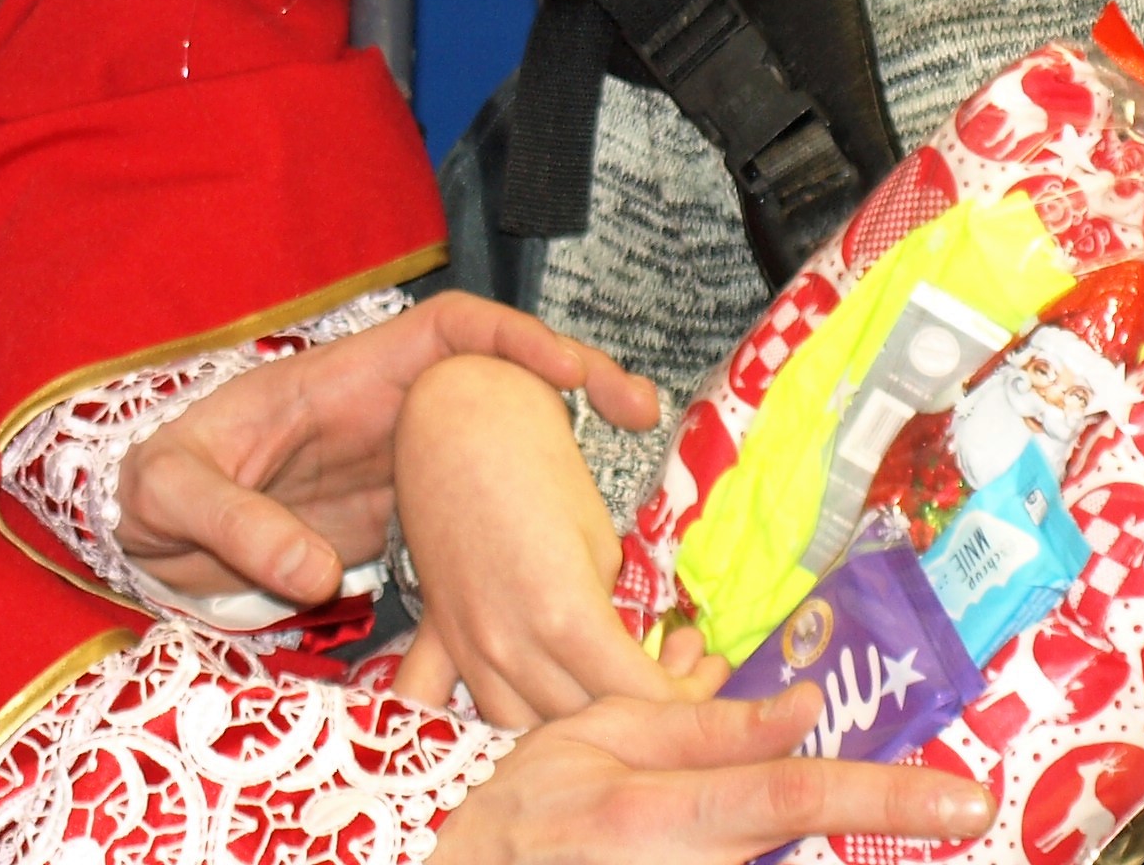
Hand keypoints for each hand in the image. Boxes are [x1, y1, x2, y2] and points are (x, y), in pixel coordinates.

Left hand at [116, 294, 662, 613]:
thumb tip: (319, 571)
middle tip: (642, 416)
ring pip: (496, 450)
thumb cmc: (150, 485)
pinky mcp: (395, 528)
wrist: (139, 531)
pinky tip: (550, 570)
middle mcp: (387, 417)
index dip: (518, 340)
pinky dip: (514, 535)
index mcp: (346, 380)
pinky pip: (470, 520)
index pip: (451, 330)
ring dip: (556, 463)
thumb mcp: (172, 493)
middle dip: (574, 383)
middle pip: (498, 381)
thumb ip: (235, 523)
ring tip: (620, 497)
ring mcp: (398, 472)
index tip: (575, 376)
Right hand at [389, 354, 701, 724]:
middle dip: (641, 712)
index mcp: (565, 615)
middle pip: (587, 724)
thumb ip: (616, 604)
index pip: (641, 697)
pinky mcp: (439, 634)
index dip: (685, 698)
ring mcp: (467, 646)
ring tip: (610, 687)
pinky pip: (455, 708)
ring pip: (525, 732)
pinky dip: (496, 720)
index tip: (704, 672)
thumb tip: (633, 644)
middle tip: (678, 673)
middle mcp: (511, 646)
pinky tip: (527, 703)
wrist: (453, 412)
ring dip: (573, 724)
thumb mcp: (599, 532)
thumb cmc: (536, 454)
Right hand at [434, 684, 997, 864]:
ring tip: (861, 803)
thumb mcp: (600, 735)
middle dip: (869, 824)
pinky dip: (770, 850)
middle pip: (806, 856)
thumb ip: (708, 724)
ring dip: (814, 843)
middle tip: (930, 808)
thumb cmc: (522, 810)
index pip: (798, 794)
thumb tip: (804, 704)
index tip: (969, 800)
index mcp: (663, 815)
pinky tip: (724, 828)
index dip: (890, 796)